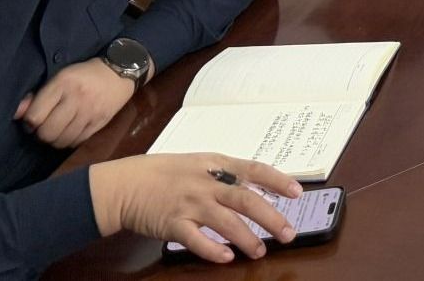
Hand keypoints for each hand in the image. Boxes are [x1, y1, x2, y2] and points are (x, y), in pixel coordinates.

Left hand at [16, 58, 137, 148]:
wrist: (119, 72)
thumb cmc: (84, 74)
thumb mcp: (59, 77)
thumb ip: (37, 96)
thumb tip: (17, 114)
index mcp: (63, 83)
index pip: (35, 116)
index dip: (29, 122)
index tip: (32, 120)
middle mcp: (76, 98)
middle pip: (47, 132)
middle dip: (41, 133)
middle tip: (44, 127)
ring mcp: (89, 112)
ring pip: (61, 140)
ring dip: (55, 139)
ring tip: (57, 130)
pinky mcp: (99, 122)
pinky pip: (77, 142)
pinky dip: (69, 141)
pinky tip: (69, 132)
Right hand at [89, 153, 301, 263]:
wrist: (125, 184)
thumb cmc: (165, 174)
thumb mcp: (200, 165)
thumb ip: (226, 175)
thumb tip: (258, 188)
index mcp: (216, 164)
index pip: (255, 169)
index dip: (278, 181)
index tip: (297, 193)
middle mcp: (206, 183)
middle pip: (246, 199)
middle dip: (271, 218)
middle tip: (289, 234)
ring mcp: (189, 203)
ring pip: (225, 221)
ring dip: (246, 238)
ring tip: (260, 252)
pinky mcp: (172, 223)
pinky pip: (195, 239)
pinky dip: (211, 249)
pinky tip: (226, 257)